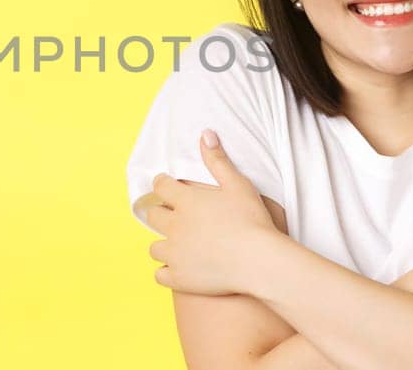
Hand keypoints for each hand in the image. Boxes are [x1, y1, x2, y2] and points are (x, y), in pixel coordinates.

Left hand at [145, 129, 280, 295]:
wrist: (259, 260)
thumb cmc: (252, 220)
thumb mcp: (238, 184)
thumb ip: (218, 160)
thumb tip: (205, 133)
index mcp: (185, 202)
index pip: (160, 186)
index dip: (162, 184)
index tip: (165, 185)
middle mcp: (174, 227)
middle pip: (153, 215)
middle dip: (158, 212)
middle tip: (168, 213)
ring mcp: (175, 254)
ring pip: (154, 247)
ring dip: (161, 244)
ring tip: (173, 244)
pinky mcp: (179, 278)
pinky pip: (160, 275)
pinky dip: (166, 272)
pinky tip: (176, 269)